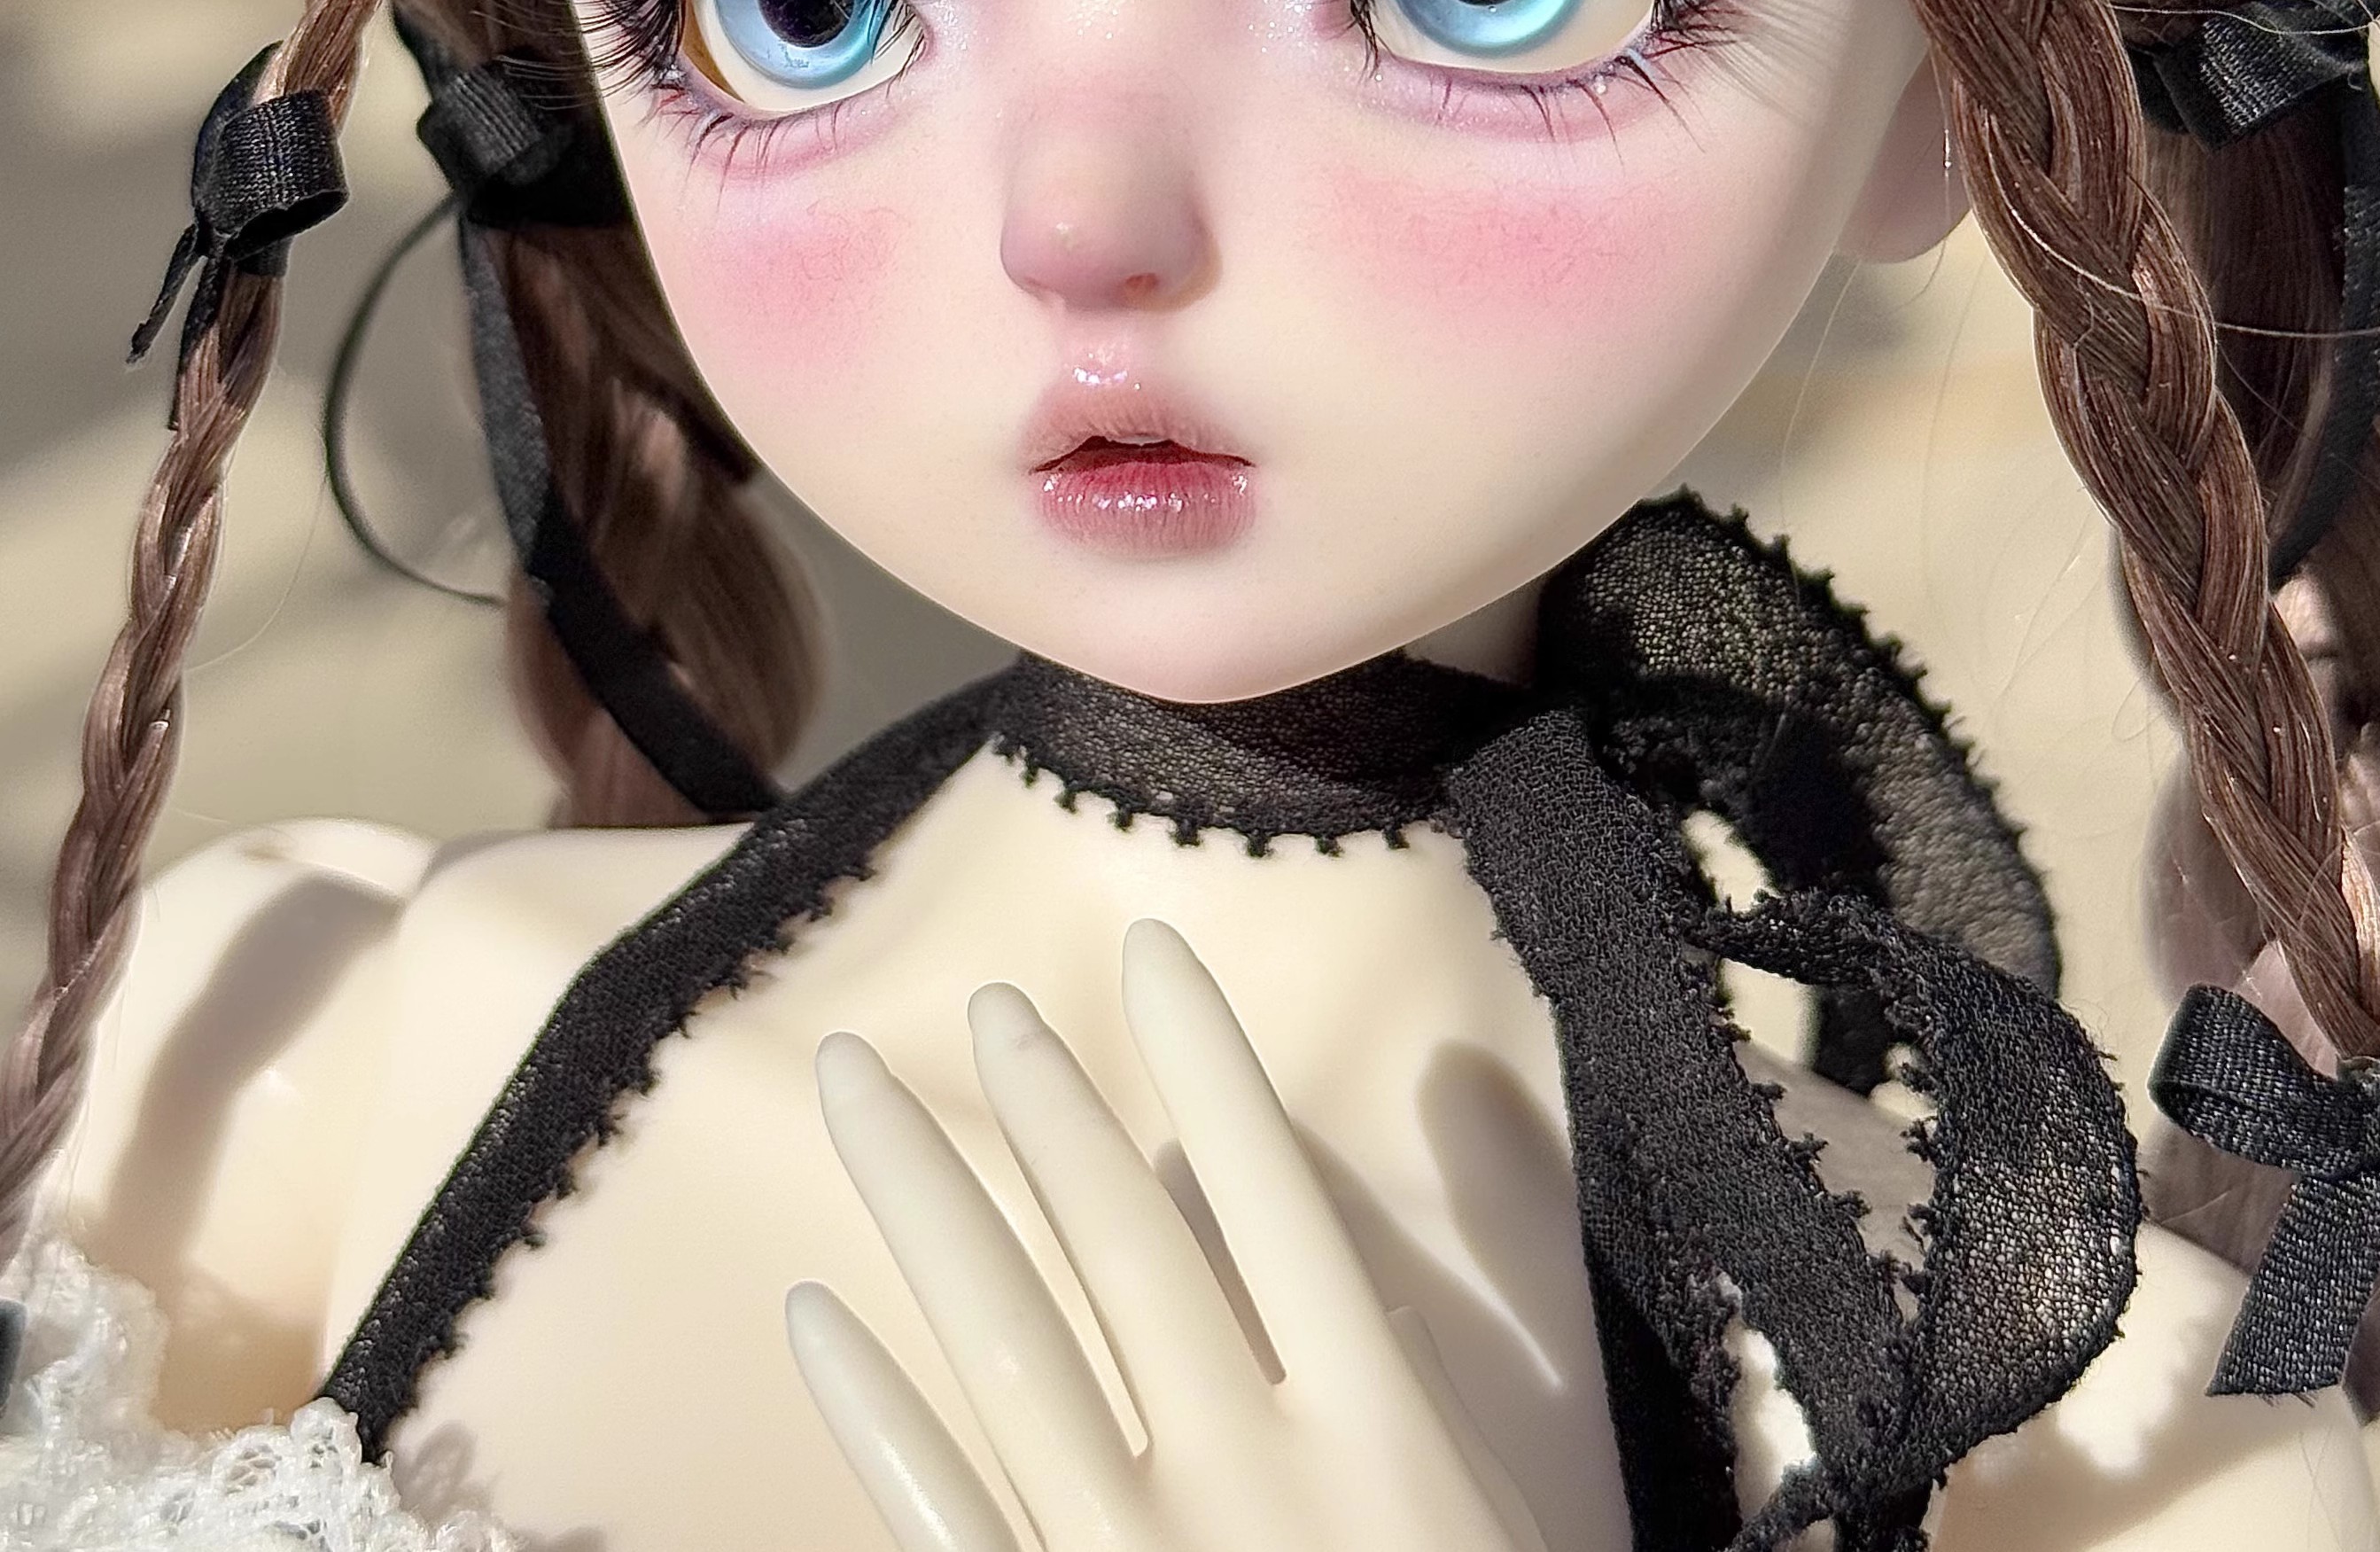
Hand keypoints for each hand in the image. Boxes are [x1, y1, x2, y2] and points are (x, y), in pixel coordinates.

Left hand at [787, 917, 1549, 1551]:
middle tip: (985, 1003)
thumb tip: (1355, 1245)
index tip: (1146, 951)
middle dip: (1049, 1109)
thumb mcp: (1504, 1528)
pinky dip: (866, 1410)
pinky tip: (812, 1313)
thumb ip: (1432, 1383)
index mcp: (1374, 1429)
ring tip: (857, 1087)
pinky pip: (935, 1513)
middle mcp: (1246, 1470)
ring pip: (1005, 1342)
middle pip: (1123, 1243)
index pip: (1272, 1192)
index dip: (1207, 1064)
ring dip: (924, 1201)